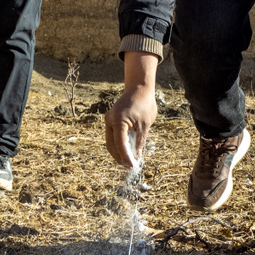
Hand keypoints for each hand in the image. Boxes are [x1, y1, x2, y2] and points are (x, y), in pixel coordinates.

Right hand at [104, 52, 158, 166]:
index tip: (132, 166)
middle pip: (111, 145)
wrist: (139, 87)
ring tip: (127, 161)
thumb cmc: (144, 104)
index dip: (126, 157)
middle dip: (119, 157)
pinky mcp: (111, 119)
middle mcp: (110, 120)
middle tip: (128, 167)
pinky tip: (125, 150)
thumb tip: (136, 156)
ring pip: (110, 141)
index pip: (120, 144)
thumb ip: (140, 141)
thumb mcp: (145, 124)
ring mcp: (109, 119)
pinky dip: (117, 144)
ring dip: (117, 152)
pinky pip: (112, 135)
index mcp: (119, 121)